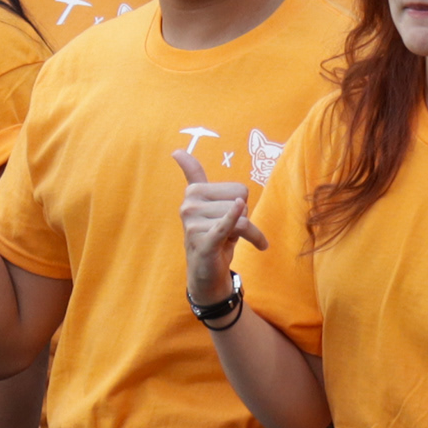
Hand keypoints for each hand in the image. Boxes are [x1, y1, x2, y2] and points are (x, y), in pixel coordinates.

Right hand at [174, 153, 261, 305]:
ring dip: (248, 234)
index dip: (242, 202)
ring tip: (230, 241)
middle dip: (245, 218)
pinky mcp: (202, 240)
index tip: (197, 174)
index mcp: (194, 192)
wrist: (207, 273)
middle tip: (231, 231)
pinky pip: (224, 225)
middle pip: (242, 201)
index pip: (238, 189)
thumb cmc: (215, 235)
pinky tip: (238, 216)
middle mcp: (189, 204)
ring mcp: (193, 222)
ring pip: (241, 219)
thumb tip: (179, 154)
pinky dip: (232, 220)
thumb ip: (202, 180)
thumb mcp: (213, 207)